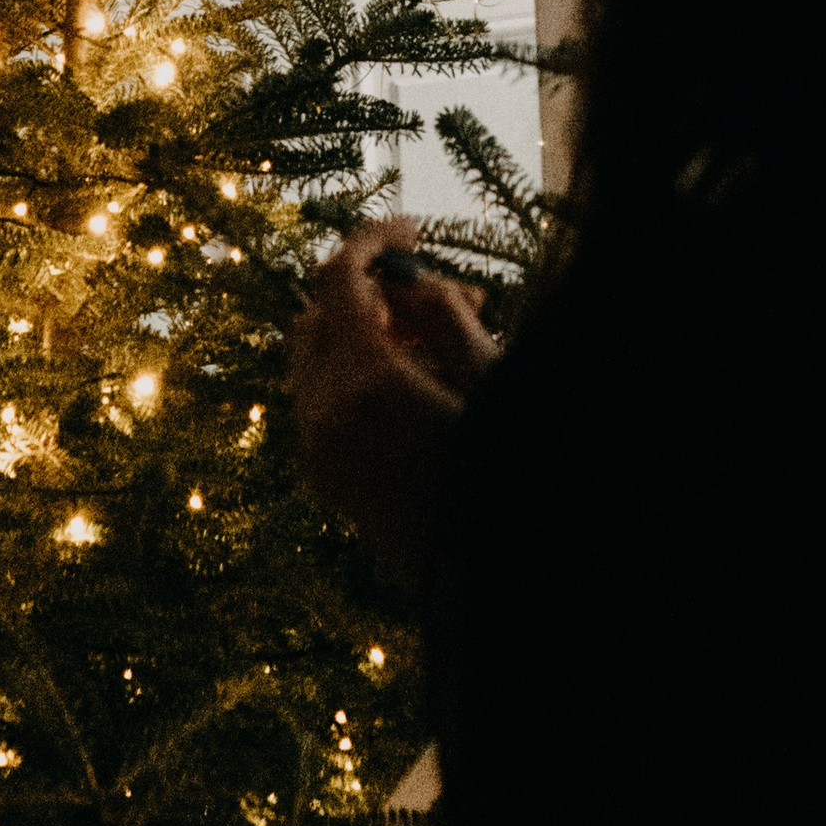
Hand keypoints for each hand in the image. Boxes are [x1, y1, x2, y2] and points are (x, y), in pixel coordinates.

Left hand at [288, 219, 499, 570]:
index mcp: (364, 384)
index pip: (340, 279)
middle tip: (445, 294)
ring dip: (368, 329)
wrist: (493, 600)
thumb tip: (416, 286)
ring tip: (447, 338)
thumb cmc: (509, 484)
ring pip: (317, 355)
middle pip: (317, 313)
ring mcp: (318, 452)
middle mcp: (324, 414)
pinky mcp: (327, 480)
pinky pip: (325, 398)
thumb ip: (448, 319)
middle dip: (372, 289)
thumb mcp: (494, 384)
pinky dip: (359, 370)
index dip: (373, 239)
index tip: (416, 226)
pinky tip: (424, 380)